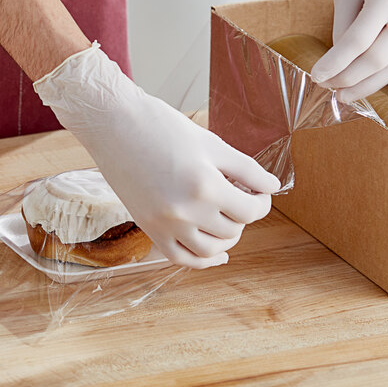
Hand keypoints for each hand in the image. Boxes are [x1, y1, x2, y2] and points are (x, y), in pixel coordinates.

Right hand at [34, 44, 280, 268]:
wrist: (115, 125)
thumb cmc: (164, 127)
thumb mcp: (211, 143)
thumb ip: (246, 168)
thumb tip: (272, 186)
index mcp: (204, 186)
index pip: (251, 210)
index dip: (263, 202)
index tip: (261, 192)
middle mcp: (185, 212)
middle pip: (234, 229)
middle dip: (245, 215)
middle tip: (243, 197)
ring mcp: (165, 225)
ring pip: (211, 250)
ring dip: (229, 238)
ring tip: (230, 219)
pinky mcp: (149, 230)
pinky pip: (182, 259)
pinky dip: (204, 261)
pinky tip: (219, 255)